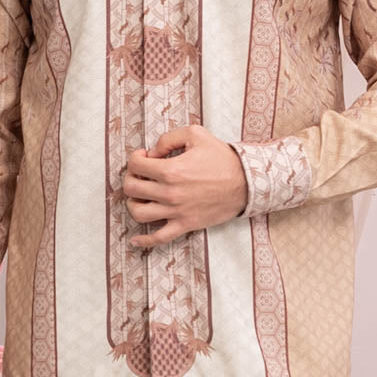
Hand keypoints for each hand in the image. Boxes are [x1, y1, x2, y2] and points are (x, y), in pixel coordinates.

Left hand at [123, 124, 247, 249]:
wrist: (245, 182)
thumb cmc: (221, 157)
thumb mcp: (195, 135)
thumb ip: (168, 138)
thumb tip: (153, 152)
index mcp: (170, 170)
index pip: (135, 165)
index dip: (136, 158)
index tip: (145, 157)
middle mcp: (169, 193)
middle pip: (131, 189)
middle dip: (131, 178)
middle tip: (142, 174)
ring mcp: (176, 212)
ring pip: (138, 214)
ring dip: (133, 203)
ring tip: (141, 196)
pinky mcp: (185, 225)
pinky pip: (159, 239)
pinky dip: (144, 241)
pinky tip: (135, 240)